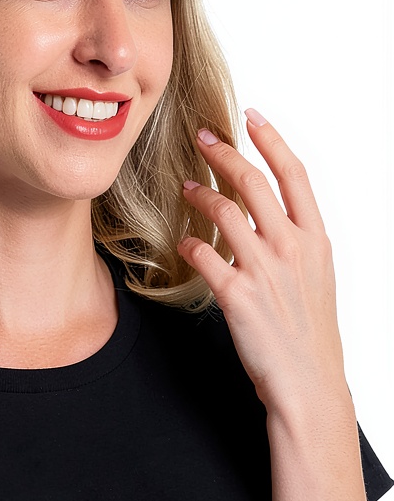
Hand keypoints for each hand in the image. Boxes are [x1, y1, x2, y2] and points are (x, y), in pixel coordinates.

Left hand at [177, 109, 347, 413]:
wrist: (308, 383)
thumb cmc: (309, 332)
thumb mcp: (316, 277)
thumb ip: (295, 240)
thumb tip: (269, 212)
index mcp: (316, 239)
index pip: (294, 174)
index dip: (271, 140)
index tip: (251, 116)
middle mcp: (292, 248)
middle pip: (253, 182)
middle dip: (224, 153)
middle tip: (202, 137)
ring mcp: (265, 270)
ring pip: (224, 211)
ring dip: (200, 194)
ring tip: (186, 187)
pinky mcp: (238, 296)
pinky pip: (204, 255)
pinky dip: (190, 243)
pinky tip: (183, 242)